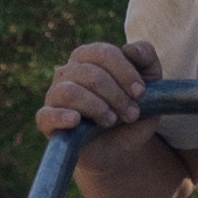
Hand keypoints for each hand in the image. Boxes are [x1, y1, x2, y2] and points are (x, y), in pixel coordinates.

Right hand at [39, 37, 160, 137]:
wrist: (119, 148)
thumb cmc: (130, 112)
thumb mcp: (150, 86)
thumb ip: (147, 59)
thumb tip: (130, 49)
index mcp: (90, 56)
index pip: (104, 53)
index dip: (125, 72)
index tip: (140, 94)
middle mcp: (68, 71)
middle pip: (91, 74)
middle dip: (117, 95)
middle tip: (132, 114)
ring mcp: (55, 95)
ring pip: (70, 91)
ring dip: (97, 107)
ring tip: (112, 120)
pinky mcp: (47, 121)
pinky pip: (47, 114)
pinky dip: (62, 116)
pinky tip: (76, 120)